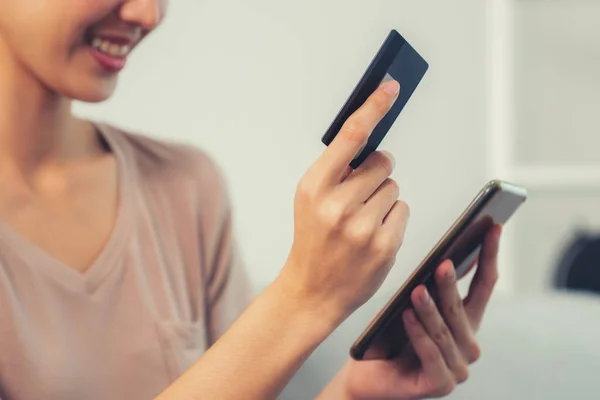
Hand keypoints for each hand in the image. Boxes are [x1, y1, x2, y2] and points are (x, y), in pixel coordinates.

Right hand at [279, 80, 409, 325]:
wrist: (312, 290)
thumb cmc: (313, 240)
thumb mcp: (310, 199)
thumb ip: (337, 171)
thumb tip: (373, 143)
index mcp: (314, 186)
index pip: (350, 136)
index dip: (372, 108)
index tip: (390, 87)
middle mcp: (337, 204)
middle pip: (383, 162)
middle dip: (376, 174)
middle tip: (358, 197)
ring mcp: (362, 227)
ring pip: (394, 187)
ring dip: (383, 199)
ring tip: (361, 222)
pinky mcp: (384, 246)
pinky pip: (403, 210)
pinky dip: (392, 219)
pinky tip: (373, 236)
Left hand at [343, 225, 501, 399]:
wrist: (366, 375)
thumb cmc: (389, 337)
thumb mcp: (410, 305)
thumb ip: (428, 288)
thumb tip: (442, 257)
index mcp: (466, 322)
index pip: (484, 284)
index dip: (489, 256)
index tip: (493, 228)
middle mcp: (467, 344)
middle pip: (461, 308)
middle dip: (451, 285)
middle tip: (443, 263)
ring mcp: (457, 368)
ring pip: (444, 331)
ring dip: (430, 310)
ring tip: (416, 290)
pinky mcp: (439, 384)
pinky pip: (430, 353)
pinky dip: (418, 334)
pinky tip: (407, 316)